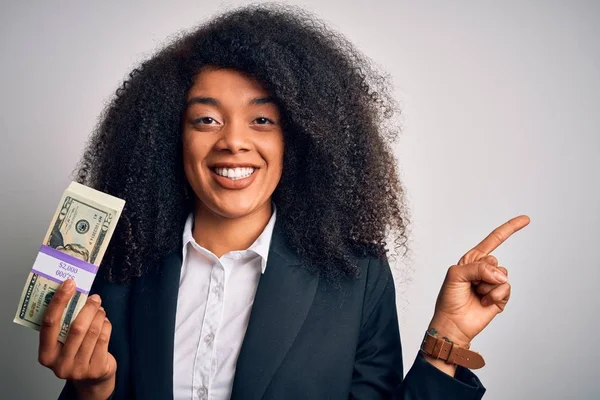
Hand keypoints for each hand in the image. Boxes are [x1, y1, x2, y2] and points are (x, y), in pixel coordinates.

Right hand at [38, 279, 116, 399]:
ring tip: (100, 309)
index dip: (59, 301)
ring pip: (92, 332)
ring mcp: (78, 369)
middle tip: (95, 297)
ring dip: (99, 316)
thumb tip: (73, 291)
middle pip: (76, 327)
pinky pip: (104, 339)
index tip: (69, 283)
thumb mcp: (63, 341)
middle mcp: (60, 364)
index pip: (49, 323)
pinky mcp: (96, 369)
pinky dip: (106, 326)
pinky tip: (105, 322)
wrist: (92, 378)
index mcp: (46, 354)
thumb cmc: (76, 352)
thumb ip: (64, 323)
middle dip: (87, 308)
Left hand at [428, 215, 529, 345]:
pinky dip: (495, 296)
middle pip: (495, 261)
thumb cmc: (449, 299)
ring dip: (488, 286)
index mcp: (472, 260)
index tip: (526, 219)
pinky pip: (506, 289)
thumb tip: (501, 275)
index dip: (509, 229)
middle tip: (470, 285)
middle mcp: (484, 269)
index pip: (493, 241)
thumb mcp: (456, 275)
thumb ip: (477, 268)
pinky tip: (484, 302)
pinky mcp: (500, 297)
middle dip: (483, 273)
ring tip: (477, 294)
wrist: (453, 323)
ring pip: (502, 275)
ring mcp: (493, 283)